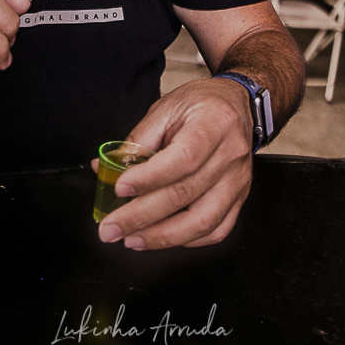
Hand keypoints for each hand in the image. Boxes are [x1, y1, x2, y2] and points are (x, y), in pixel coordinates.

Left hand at [95, 78, 253, 249]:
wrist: (235, 105)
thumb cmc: (200, 105)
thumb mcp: (165, 109)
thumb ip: (137, 141)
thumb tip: (104, 168)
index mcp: (214, 123)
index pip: (183, 158)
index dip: (149, 178)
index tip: (119, 189)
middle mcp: (230, 154)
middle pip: (186, 194)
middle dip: (142, 216)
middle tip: (112, 228)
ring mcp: (237, 180)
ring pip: (203, 221)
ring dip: (163, 237)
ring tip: (132, 239)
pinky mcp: (239, 198)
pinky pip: (217, 230)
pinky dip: (187, 240)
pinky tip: (162, 238)